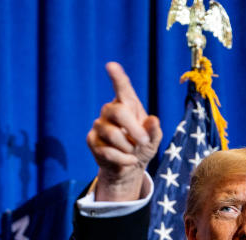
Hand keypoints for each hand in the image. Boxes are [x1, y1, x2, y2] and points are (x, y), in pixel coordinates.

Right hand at [86, 62, 162, 200]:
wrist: (128, 167)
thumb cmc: (142, 147)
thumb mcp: (154, 140)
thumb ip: (155, 130)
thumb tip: (153, 120)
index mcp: (127, 104)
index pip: (122, 88)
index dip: (117, 77)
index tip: (111, 65)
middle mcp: (110, 111)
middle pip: (118, 112)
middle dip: (134, 129)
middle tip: (144, 141)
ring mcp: (99, 125)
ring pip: (112, 134)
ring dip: (128, 147)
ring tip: (133, 151)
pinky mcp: (91, 141)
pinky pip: (107, 150)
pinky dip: (122, 159)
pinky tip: (128, 160)